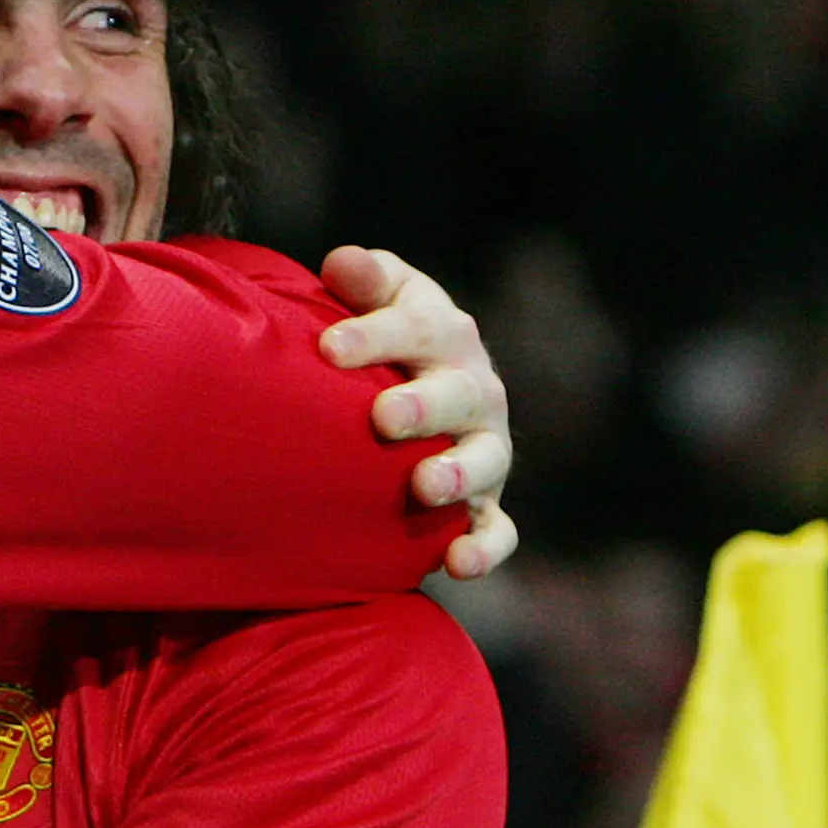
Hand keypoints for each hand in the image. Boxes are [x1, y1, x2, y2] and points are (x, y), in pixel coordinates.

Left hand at [318, 245, 518, 579]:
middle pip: (457, 394)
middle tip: (384, 418)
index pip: (415, 326)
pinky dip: (484, 549)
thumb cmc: (384, 340)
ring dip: (458, 474)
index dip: (375, 337)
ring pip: (485, 461)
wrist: (420, 390)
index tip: (329, 349)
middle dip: (423, 405)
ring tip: (424, 487)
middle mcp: (474, 388)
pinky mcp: (488, 504)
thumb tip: (341, 263)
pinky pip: (498, 530)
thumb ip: (366, 280)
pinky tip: (457, 565)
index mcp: (444, 332)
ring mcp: (485, 448)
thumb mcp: (381, 299)